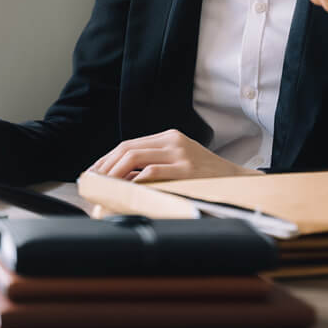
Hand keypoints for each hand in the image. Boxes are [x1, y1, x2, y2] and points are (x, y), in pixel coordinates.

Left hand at [87, 129, 262, 181]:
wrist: (236, 182)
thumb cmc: (205, 177)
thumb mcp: (180, 162)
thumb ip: (155, 164)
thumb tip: (121, 179)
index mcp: (170, 136)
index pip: (129, 144)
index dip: (107, 158)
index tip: (93, 173)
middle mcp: (173, 141)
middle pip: (128, 148)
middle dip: (105, 166)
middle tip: (91, 182)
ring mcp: (180, 155)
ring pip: (135, 157)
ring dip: (113, 174)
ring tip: (102, 188)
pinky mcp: (186, 170)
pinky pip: (152, 172)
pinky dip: (133, 180)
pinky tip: (124, 190)